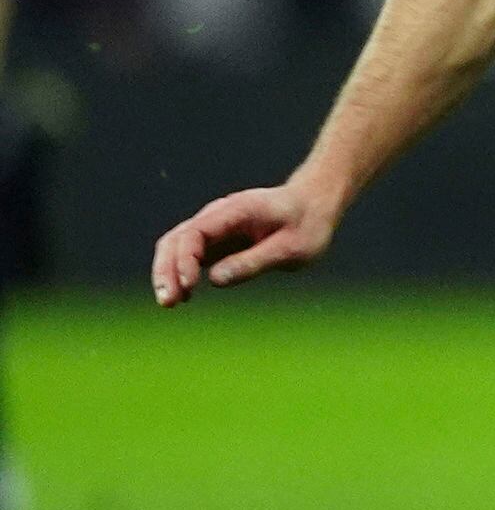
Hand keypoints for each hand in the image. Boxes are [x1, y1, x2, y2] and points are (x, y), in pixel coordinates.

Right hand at [151, 179, 340, 305]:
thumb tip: (214, 279)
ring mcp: (214, 227)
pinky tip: (185, 296)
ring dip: (168, 273)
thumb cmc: (307, 225)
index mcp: (237, 211)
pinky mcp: (216, 240)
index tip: (190, 284)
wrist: (313, 206)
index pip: (196, 232)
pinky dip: (180, 274)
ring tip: (171, 302)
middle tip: (169, 301)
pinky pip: (188, 255)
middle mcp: (218, 216)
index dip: (185, 258)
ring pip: (176, 247)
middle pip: (177, 239)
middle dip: (167, 270)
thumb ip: (254, 261)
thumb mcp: (291, 248)